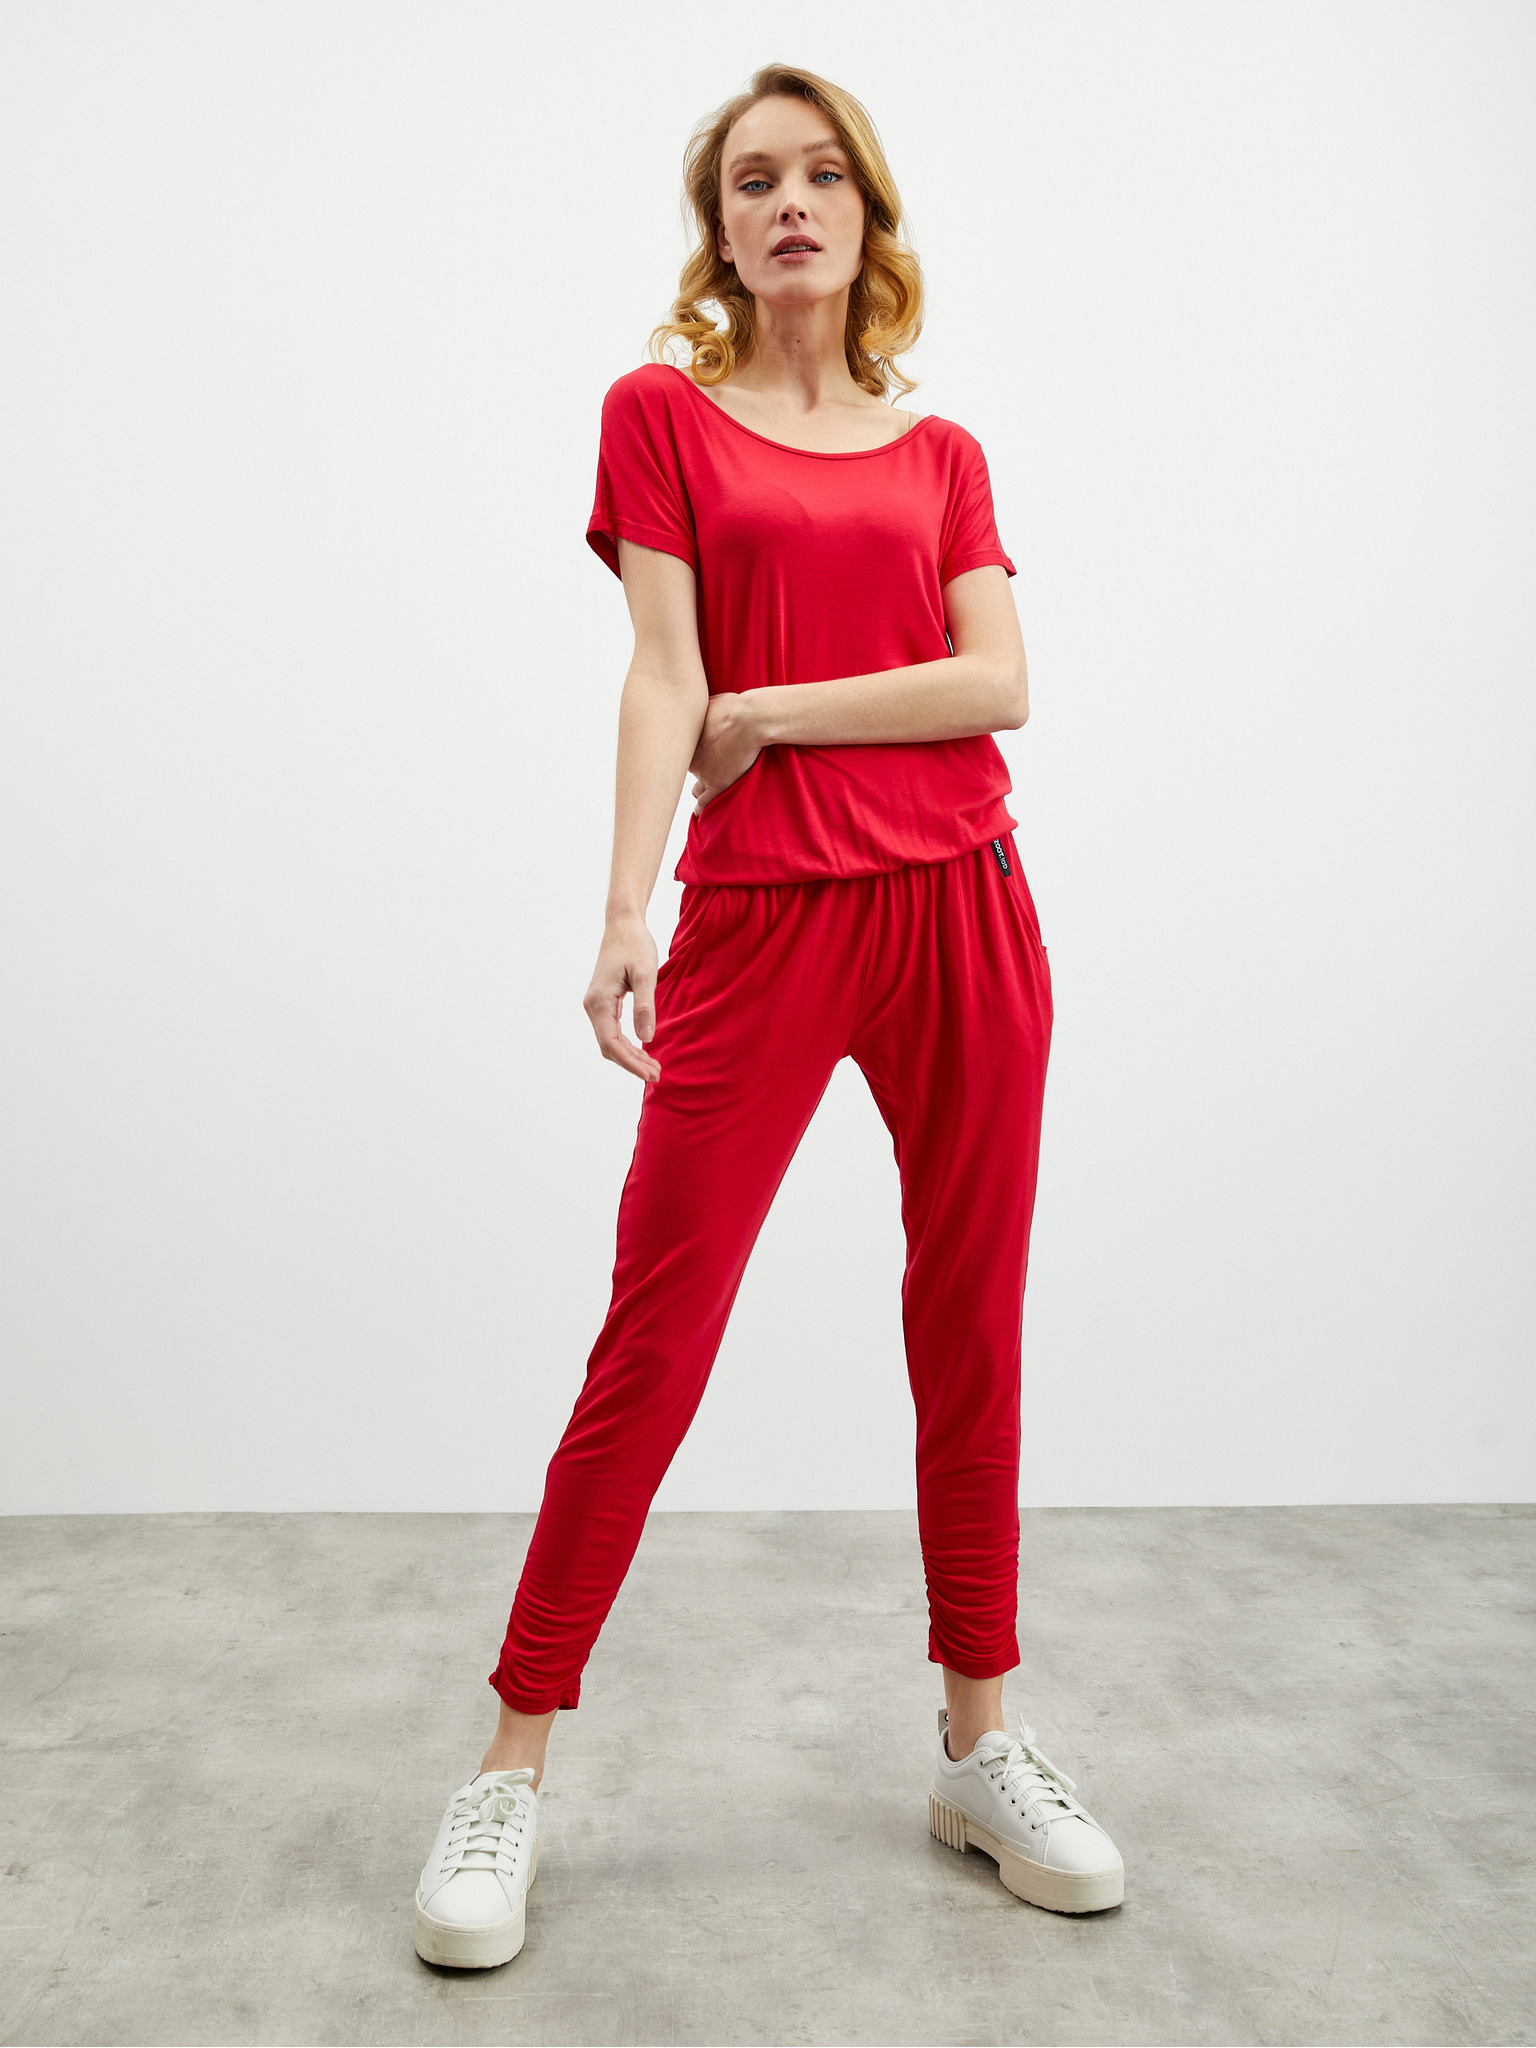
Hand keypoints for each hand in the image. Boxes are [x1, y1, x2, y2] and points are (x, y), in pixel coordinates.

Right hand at [583, 913, 660, 1083]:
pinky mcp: (602, 1002)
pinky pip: (612, 1031)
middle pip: (609, 1047)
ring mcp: (595, 1004)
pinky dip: (627, 1044)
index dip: (631, 1062)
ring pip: (610, 1041)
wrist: (623, 925)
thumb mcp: (646, 974)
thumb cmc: (635, 945)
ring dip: (630, 1056)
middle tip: (657, 1075)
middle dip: (632, 1063)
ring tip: (653, 1067)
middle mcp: (592, 1006)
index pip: (612, 1043)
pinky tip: (643, 1050)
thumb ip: (645, 1006)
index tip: (651, 1073)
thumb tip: (646, 1038)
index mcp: (600, 1001)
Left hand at [688, 692, 762, 812]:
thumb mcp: (707, 702)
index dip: (685, 756)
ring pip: (694, 788)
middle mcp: (689, 758)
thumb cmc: (732, 706)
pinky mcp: (717, 784)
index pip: (677, 754)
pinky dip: (701, 808)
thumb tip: (694, 705)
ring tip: (699, 796)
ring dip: (698, 790)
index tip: (687, 759)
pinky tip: (699, 814)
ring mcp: (702, 773)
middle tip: (688, 778)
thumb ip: (699, 711)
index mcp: (684, 739)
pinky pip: (704, 802)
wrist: (748, 720)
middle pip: (683, 772)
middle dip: (687, 774)